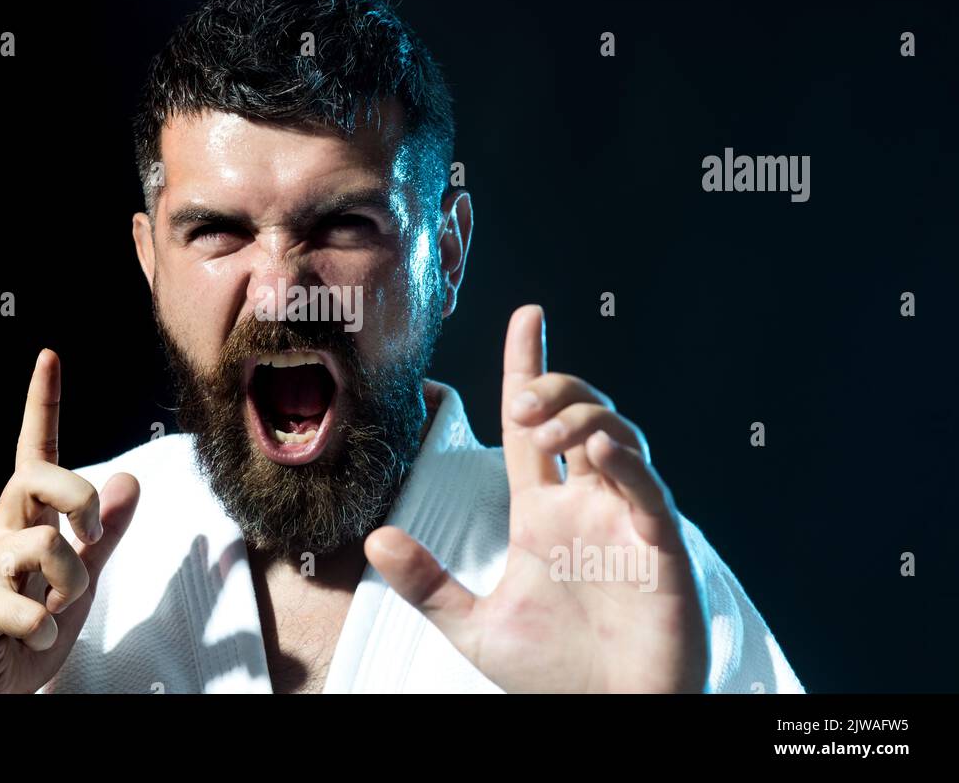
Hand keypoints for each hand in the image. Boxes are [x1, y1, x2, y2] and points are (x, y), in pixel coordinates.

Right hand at [0, 349, 139, 692]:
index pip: (35, 453)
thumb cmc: (29, 633)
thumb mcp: (80, 580)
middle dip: (79, 497)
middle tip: (89, 540)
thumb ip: (103, 535)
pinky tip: (30, 640)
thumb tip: (131, 479)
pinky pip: (29, 607)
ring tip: (57, 612)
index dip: (43, 405)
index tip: (50, 356)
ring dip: (70, 583)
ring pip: (43, 542)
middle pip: (38, 475)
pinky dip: (45, 630)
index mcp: (25, 523)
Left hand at [365, 305, 707, 691]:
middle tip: (525, 403)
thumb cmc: (554, 675)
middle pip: (579, 414)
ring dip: (585, 417)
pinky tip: (599, 452)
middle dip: (554, 389)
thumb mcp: (474, 626)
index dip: (528, 368)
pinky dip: (628, 464)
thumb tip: (375, 540)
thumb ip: (428, 584)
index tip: (527, 317)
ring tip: (551, 427)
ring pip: (619, 436)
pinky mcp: (661, 547)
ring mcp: (626, 520)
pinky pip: (648, 490)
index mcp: (543, 512)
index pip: (532, 425)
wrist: (609, 720)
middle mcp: (587, 504)